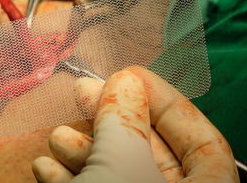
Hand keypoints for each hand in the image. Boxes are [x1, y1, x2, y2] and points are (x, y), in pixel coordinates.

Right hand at [32, 66, 239, 182]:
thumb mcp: (122, 162)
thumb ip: (125, 118)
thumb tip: (124, 82)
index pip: (199, 137)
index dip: (163, 99)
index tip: (130, 74)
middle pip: (148, 149)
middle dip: (111, 118)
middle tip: (84, 91)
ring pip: (116, 170)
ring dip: (81, 150)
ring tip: (58, 137)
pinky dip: (68, 178)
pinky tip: (47, 167)